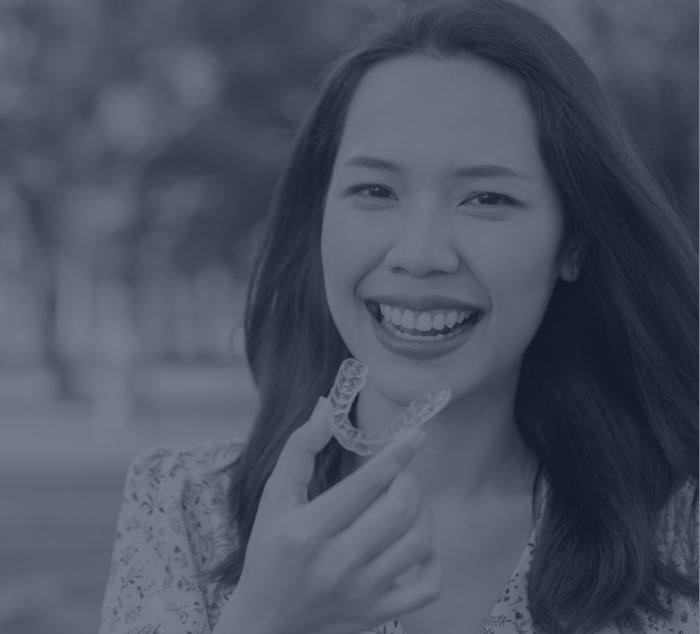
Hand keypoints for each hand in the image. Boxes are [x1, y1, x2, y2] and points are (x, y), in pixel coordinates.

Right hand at [216, 396, 440, 633]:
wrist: (266, 622)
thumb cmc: (269, 550)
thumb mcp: (274, 497)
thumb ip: (300, 449)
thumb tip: (326, 407)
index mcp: (307, 530)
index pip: (366, 484)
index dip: (397, 453)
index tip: (417, 434)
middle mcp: (335, 564)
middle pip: (400, 511)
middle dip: (410, 482)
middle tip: (401, 476)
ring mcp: (360, 594)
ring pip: (418, 543)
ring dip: (423, 513)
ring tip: (407, 504)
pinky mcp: (376, 614)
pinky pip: (427, 587)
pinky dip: (433, 559)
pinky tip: (418, 545)